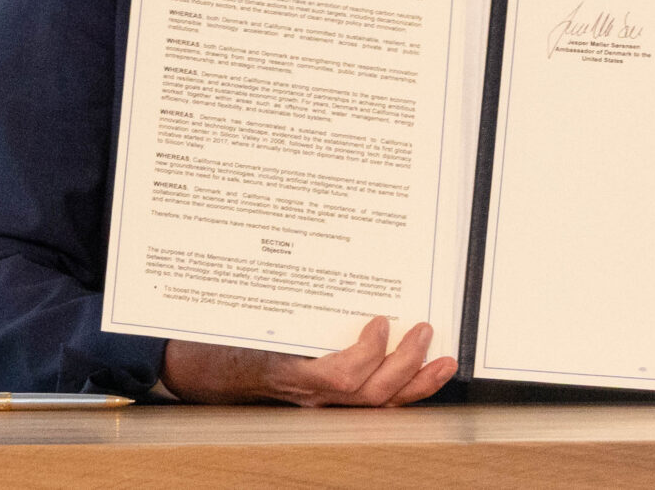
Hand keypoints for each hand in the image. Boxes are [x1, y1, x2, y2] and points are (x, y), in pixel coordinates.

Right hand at [161, 316, 454, 404]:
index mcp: (289, 370)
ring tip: (440, 359)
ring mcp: (324, 402)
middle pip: (368, 394)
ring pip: (377, 405)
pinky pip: (375, 403)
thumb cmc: (234, 336)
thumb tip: (299, 249)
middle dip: (403, 364)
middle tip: (423, 330)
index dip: (366, 355)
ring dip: (416, 382)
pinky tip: (428, 371)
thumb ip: (280, 296)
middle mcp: (310, 394)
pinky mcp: (335, 400)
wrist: (214, 367)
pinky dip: (407, 389)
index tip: (381, 321)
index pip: (338, 378)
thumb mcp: (250, 313)